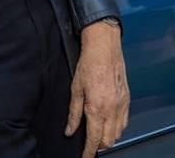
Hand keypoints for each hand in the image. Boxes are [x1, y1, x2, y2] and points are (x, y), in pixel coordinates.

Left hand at [65, 21, 129, 156]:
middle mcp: (112, 111)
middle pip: (107, 140)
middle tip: (88, 143)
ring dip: (108, 137)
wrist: (104, 49)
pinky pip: (124, 123)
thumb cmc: (88, 65)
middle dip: (98, 145)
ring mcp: (121, 106)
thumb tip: (69, 130)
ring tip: (97, 134)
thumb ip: (73, 112)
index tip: (84, 157)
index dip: (88, 151)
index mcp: (96, 109)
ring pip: (117, 134)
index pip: (93, 139)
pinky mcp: (127, 101)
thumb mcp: (75, 88)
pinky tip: (108, 124)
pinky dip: (116, 128)